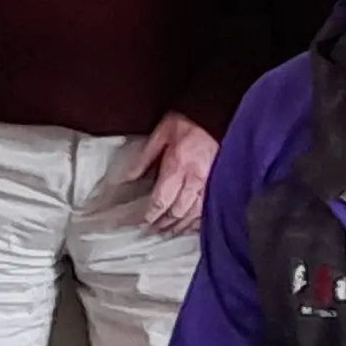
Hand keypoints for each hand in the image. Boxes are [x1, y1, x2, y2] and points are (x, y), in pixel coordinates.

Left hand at [121, 113, 218, 234]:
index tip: (143, 222)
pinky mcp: (217, 182)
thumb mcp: (160, 134)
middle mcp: (194, 179)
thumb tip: (127, 178)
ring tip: (169, 231)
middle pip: (178, 211)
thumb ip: (144, 158)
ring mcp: (209, 183)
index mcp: (177, 167)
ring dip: (180, 225)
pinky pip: (208, 208)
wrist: (216, 114)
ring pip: (194, 214)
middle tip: (153, 230)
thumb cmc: (187, 122)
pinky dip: (198, 220)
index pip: (161, 200)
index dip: (151, 215)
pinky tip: (192, 226)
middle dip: (164, 224)